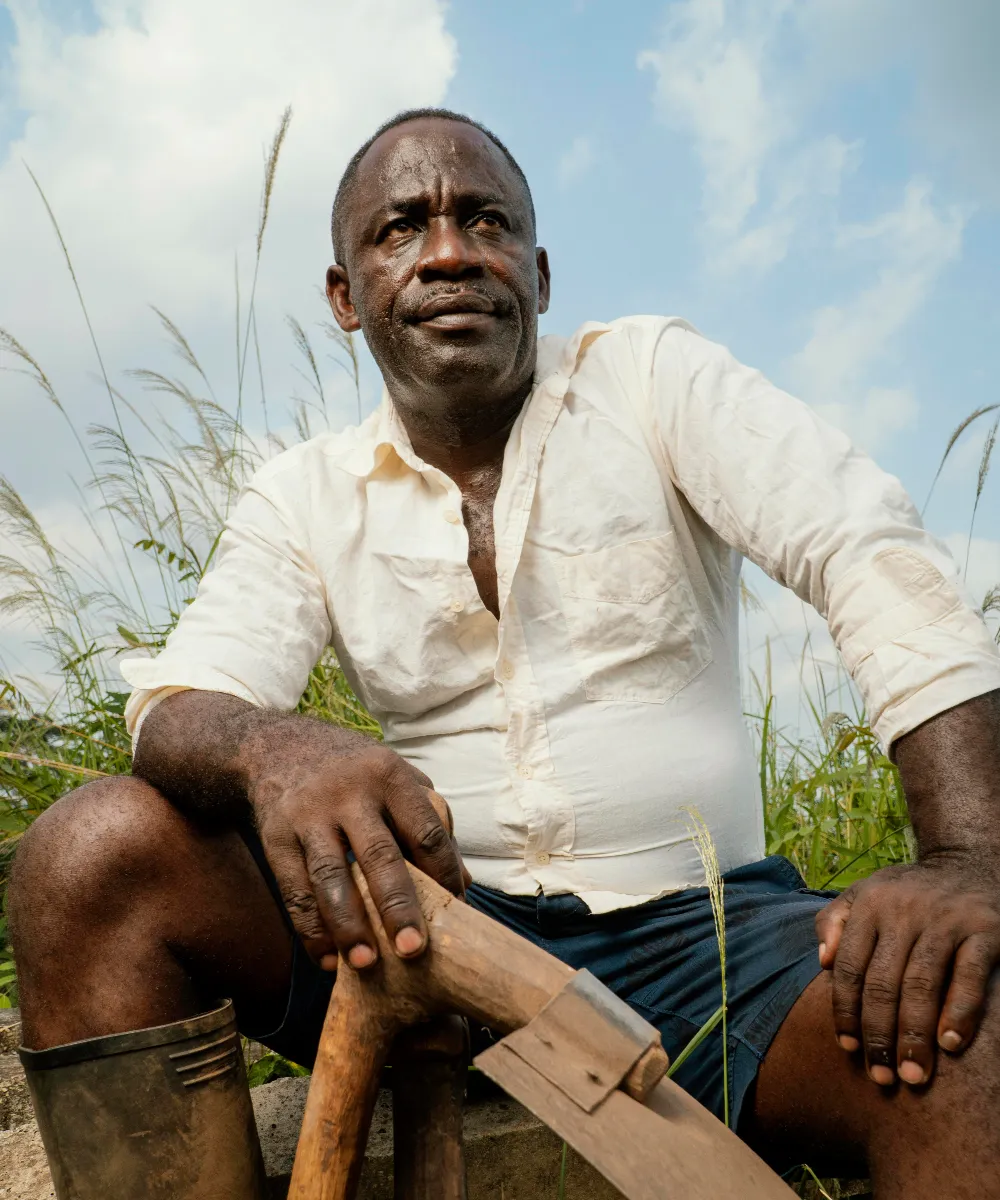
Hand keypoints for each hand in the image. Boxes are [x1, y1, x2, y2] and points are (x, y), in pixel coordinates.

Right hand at [248, 726, 469, 972]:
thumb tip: (461, 882)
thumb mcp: (393, 776)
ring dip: (348, 925)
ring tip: (366, 963)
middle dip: (398, 906)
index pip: (424, 831)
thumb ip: (428, 821)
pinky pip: (294, 890)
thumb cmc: (352, 771)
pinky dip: (310, 930)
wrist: (275, 746)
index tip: (458, 913)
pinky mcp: (276, 837)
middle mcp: (350, 793)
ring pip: (331, 876)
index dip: (444, 874)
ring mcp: (309, 815)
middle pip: (379, 855)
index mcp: (389, 776)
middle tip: (413, 950)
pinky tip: (328, 960)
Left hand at [815, 861, 999, 1086]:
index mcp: (869, 906)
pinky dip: (960, 1012)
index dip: (845, 1011)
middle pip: (883, 983)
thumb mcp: (862, 894)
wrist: (967, 863)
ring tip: (913, 1075)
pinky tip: (951, 1045)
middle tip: (882, 1077)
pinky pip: (969, 976)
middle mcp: (903, 912)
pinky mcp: (984, 931)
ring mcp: (944, 921)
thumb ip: (834, 922)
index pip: (850, 967)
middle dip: (879, 1035)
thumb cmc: (905, 893)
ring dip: (915, 1034)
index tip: (846, 1049)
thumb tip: (823, 962)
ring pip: (923, 984)